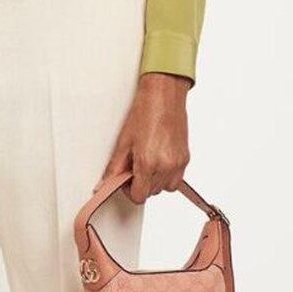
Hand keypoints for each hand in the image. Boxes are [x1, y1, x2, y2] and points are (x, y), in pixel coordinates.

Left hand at [97, 72, 191, 204]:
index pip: (139, 196)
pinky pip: (176, 179)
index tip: (125, 182)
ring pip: (164, 188)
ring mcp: (178, 163)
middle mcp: (166, 165)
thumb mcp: (124, 141)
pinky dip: (166, 176)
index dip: (129, 192)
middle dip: (141, 184)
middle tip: (134, 167)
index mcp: (148, 163)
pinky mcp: (185, 158)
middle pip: (151, 193)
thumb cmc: (144, 113)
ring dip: (154, 182)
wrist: (164, 95)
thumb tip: (108, 181)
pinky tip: (158, 161)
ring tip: (147, 164)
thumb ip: (116, 167)